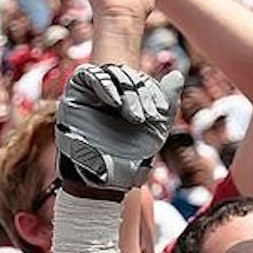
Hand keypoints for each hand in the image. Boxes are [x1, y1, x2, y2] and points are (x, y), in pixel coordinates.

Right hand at [55, 64, 183, 198]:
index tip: (161, 112)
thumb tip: (177, 75)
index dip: (153, 92)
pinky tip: (115, 101)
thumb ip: (168, 101)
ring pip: (111, 73)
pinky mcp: (74, 94)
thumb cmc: (131, 158)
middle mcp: (110, 94)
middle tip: (147, 118)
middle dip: (141, 94)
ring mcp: (92, 93)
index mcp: (129, 99)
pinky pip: (87, 74)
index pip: (141, 80)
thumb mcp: (156, 128)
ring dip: (127, 90)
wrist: (107, 179)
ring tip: (135, 116)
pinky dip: (104, 83)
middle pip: (127, 76)